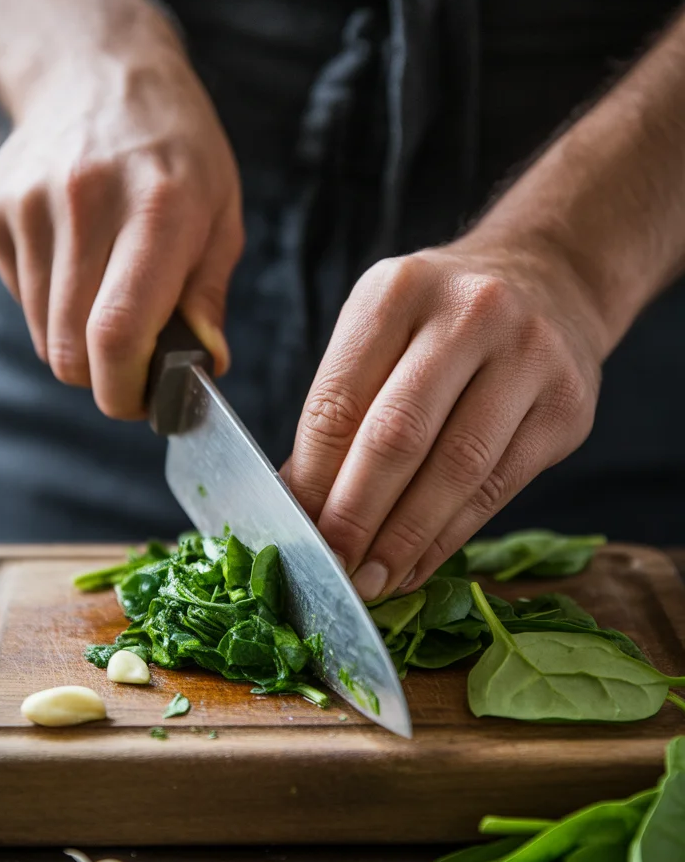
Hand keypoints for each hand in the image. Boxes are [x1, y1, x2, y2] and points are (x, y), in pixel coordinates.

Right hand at [0, 4, 242, 416]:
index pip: (119, 332)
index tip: (140, 403)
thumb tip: (202, 368)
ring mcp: (31, 205)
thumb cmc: (177, 152)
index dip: (123, 389)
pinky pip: (21, 298)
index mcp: (158, 210)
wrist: (96, 69)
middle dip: (101, 377)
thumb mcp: (221, 214)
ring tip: (107, 292)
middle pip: (69, 348)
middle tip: (131, 363)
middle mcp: (86, 205)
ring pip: (42, 332)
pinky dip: (50, 304)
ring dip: (76, 340)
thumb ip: (208, 295)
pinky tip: (76, 258)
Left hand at [285, 237, 608, 599]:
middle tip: (332, 566)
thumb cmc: (440, 321)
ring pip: (456, 469)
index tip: (295, 530)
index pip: (339, 401)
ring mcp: (529, 357)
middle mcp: (470, 314)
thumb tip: (300, 502)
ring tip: (372, 580)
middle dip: (356, 514)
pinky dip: (450, 536)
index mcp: (397, 291)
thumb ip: (341, 409)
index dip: (312, 477)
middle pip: (398, 435)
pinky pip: (498, 488)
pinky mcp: (567, 407)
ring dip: (405, 538)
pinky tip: (417, 565)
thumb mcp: (380, 334)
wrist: (549, 280)